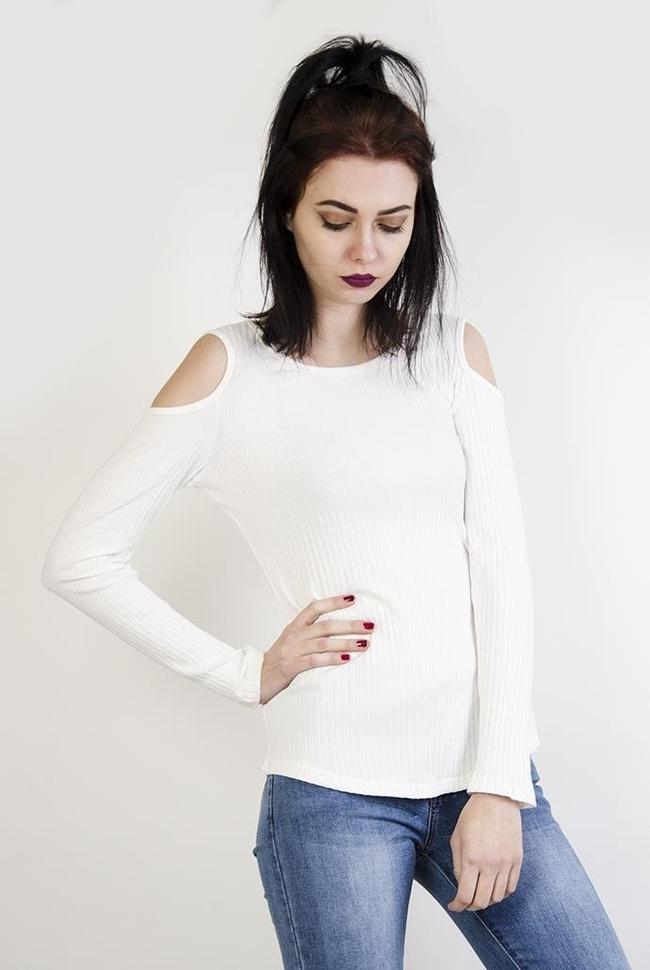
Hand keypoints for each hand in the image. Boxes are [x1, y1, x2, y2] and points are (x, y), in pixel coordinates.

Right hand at [259, 595, 373, 704]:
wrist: (255, 679)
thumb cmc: (279, 661)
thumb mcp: (292, 642)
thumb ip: (309, 634)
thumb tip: (338, 630)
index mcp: (294, 626)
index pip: (315, 607)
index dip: (334, 602)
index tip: (353, 599)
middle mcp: (294, 635)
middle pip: (326, 625)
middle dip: (350, 625)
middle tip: (370, 626)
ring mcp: (292, 650)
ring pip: (323, 643)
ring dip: (346, 643)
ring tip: (364, 644)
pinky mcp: (291, 667)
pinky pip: (315, 660)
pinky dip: (332, 658)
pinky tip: (347, 659)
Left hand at [447, 792, 522, 911]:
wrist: (496, 799)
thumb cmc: (473, 816)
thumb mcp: (457, 839)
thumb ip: (458, 865)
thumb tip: (462, 886)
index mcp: (472, 858)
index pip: (466, 896)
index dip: (458, 906)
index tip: (454, 906)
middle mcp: (491, 864)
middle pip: (482, 901)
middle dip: (471, 906)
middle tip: (465, 902)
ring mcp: (506, 863)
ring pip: (498, 897)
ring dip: (487, 899)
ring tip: (479, 893)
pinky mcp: (518, 860)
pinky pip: (511, 887)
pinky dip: (502, 892)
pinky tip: (494, 886)